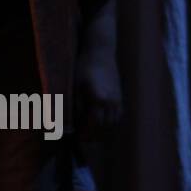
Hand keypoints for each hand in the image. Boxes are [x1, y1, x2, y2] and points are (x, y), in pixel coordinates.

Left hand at [74, 0, 121, 141]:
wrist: (100, 52)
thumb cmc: (83, 67)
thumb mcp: (73, 86)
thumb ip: (73, 107)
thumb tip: (69, 124)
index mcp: (98, 100)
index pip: (94, 126)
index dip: (86, 134)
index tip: (77, 138)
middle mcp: (111, 102)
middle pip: (104, 128)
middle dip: (94, 135)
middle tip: (82, 137)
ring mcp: (118, 100)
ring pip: (113, 123)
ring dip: (102, 130)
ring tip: (90, 131)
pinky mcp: (121, 97)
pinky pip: (117, 116)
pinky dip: (109, 122)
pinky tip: (100, 121)